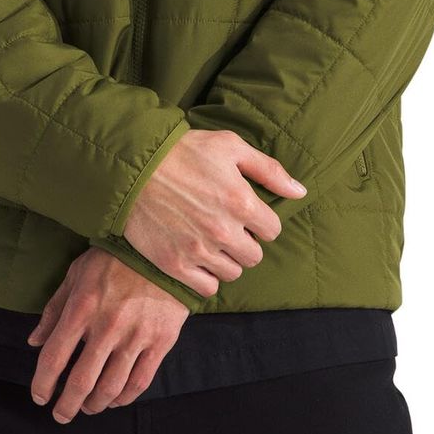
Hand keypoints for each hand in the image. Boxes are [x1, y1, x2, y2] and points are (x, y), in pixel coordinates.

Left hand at [25, 247, 187, 423]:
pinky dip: (123, 398)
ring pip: (110, 388)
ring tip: (87, 407)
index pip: (54, 357)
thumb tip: (34, 342)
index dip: (42, 383)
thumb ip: (54, 309)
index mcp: (82, 307)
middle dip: (66, 406)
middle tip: (61, 414)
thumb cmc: (114, 257)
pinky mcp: (161, 341)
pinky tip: (114, 398)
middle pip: (81, 382)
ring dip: (94, 405)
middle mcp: (107, 326)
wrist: (163, 246)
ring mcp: (136, 336)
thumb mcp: (77, 273)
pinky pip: (139, 382)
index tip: (39, 396)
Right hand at [122, 128, 306, 296]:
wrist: (134, 166)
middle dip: (245, 241)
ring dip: (226, 259)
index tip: (245, 211)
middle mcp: (223, 231)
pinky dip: (205, 276)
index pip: (272, 230)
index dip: (261, 220)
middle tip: (226, 225)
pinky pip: (206, 287)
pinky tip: (197, 255)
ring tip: (210, 238)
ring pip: (232, 273)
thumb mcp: (229, 146)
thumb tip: (300, 191)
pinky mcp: (175, 265)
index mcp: (241, 202)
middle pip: (254, 256)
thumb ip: (268, 169)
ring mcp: (199, 251)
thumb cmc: (183, 151)